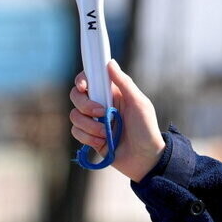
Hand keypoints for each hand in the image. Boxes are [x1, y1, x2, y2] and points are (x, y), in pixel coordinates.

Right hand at [69, 60, 165, 182]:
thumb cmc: (146, 130)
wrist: (145, 159)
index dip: (82, 79)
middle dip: (85, 105)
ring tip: (106, 133)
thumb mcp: (139, 103)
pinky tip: (102, 143)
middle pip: (76, 96)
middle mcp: (100, 104)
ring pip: (74, 115)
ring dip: (89, 126)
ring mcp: (93, 121)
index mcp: (112, 93)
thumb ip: (124, 83)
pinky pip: (76, 132)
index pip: (90, 79)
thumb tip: (110, 62)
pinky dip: (88, 138)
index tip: (84, 86)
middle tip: (101, 113)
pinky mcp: (90, 137)